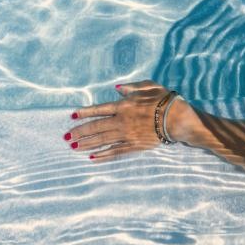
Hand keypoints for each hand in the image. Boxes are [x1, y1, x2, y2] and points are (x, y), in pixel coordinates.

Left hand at [64, 80, 182, 159]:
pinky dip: (103, 155)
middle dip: (79, 132)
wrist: (177, 119)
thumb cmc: (165, 100)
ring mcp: (127, 135)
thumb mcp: (149, 86)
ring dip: (86, 144)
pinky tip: (93, 157)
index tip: (72, 116)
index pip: (99, 110)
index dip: (84, 113)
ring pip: (102, 141)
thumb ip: (132, 87)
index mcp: (124, 106)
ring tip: (73, 147)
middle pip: (96, 128)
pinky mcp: (134, 146)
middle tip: (66, 137)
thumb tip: (117, 89)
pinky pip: (115, 151)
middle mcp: (122, 121)